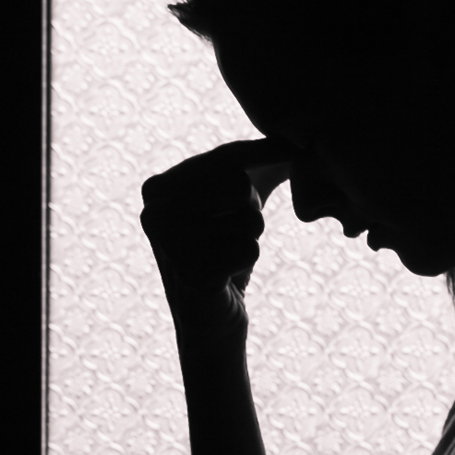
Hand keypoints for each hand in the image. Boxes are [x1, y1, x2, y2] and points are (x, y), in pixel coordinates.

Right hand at [140, 137, 296, 345]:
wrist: (211, 319)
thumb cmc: (224, 250)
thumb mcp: (239, 196)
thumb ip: (263, 158)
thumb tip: (301, 135)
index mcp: (156, 187)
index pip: (229, 162)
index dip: (256, 174)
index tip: (260, 186)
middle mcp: (153, 212)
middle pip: (241, 188)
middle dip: (248, 215)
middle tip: (224, 239)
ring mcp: (169, 244)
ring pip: (250, 220)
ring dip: (248, 240)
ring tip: (223, 257)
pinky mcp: (191, 274)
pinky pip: (251, 249)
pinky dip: (246, 262)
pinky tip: (224, 276)